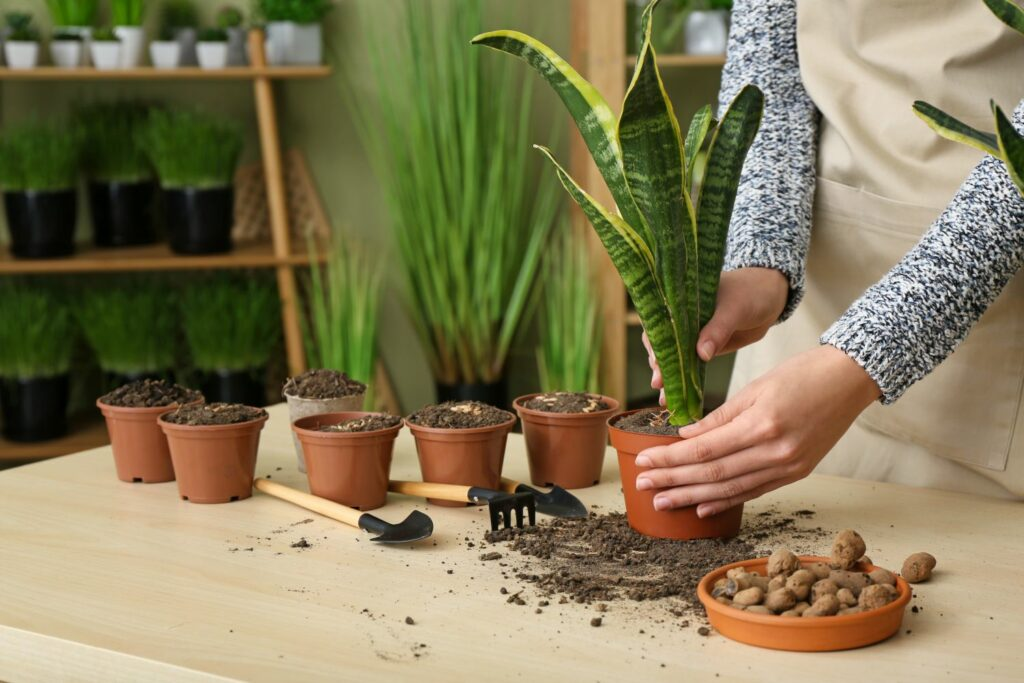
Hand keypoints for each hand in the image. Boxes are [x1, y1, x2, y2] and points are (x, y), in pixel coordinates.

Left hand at [634, 345, 880, 517]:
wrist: (850, 380)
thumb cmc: (802, 374)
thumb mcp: (754, 387)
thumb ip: (719, 417)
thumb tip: (685, 437)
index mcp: (761, 424)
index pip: (703, 450)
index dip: (670, 459)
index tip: (643, 463)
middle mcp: (775, 452)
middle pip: (712, 474)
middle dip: (673, 482)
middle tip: (642, 487)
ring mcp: (788, 467)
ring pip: (730, 488)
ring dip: (693, 497)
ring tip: (663, 502)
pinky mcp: (797, 473)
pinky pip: (754, 491)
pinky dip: (726, 500)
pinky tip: (702, 506)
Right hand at [640, 268, 788, 401]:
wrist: (771, 298)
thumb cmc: (750, 293)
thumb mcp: (734, 309)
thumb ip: (718, 330)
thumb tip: (701, 354)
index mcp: (681, 301)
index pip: (659, 321)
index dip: (656, 341)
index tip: (657, 360)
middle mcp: (682, 317)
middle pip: (662, 342)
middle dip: (659, 363)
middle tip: (659, 382)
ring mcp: (692, 333)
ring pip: (674, 356)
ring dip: (668, 375)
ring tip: (666, 395)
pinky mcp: (704, 346)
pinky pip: (690, 363)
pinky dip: (684, 378)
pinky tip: (678, 394)